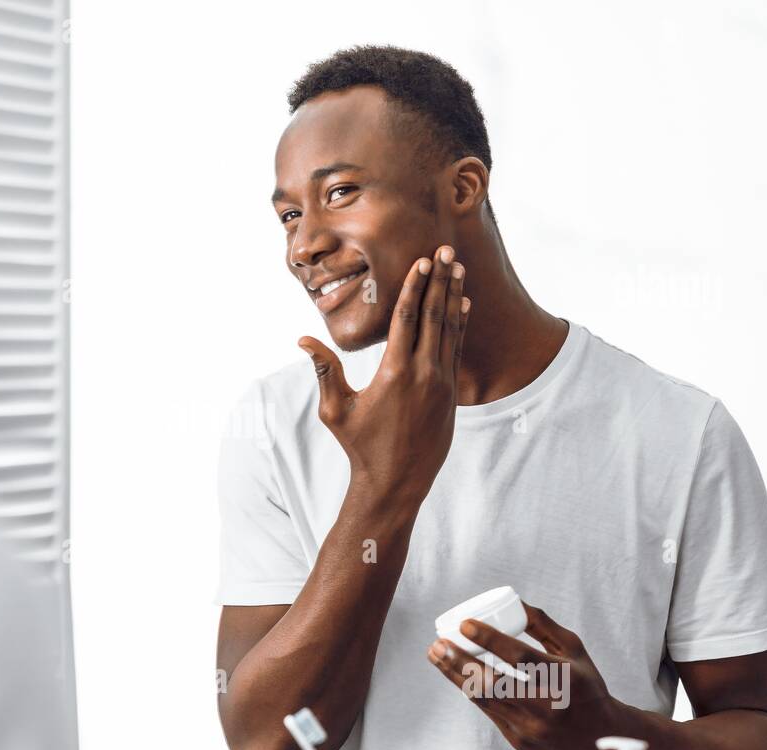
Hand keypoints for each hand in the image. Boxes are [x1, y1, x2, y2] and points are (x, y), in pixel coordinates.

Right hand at [298, 246, 469, 508]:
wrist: (395, 483)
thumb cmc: (360, 446)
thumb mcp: (335, 410)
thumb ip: (325, 370)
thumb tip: (303, 339)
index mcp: (394, 372)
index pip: (407, 318)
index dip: (414, 286)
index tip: (421, 261)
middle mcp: (423, 373)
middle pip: (434, 315)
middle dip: (439, 281)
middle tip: (445, 250)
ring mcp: (441, 384)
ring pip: (450, 330)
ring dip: (454, 297)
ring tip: (457, 269)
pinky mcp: (451, 396)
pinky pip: (456, 351)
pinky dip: (460, 326)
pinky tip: (463, 307)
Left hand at [427, 603, 619, 749]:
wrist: (602, 741)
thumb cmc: (585, 687)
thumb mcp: (574, 651)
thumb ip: (544, 626)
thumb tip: (514, 600)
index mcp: (565, 680)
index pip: (521, 657)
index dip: (489, 639)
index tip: (464, 623)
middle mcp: (548, 707)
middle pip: (494, 682)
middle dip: (459, 661)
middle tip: (438, 643)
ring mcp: (532, 728)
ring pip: (484, 699)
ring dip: (455, 675)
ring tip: (436, 655)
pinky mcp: (521, 742)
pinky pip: (490, 712)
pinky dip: (472, 691)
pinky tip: (456, 674)